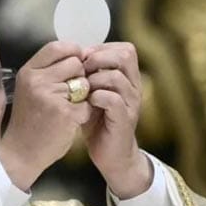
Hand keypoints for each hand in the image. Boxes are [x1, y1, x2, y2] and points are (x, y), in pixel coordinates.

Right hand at [0, 41, 92, 189]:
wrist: (21, 153)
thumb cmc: (29, 121)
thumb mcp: (30, 89)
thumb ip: (50, 70)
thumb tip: (81, 53)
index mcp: (28, 72)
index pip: (58, 47)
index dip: (72, 53)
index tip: (74, 67)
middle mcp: (37, 81)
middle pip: (76, 63)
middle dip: (79, 77)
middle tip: (68, 95)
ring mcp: (51, 96)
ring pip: (85, 83)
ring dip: (83, 96)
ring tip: (67, 109)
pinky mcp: (65, 113)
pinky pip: (88, 104)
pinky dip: (84, 114)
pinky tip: (70, 122)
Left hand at [79, 42, 150, 197]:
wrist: (110, 156)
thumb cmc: (98, 123)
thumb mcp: (92, 94)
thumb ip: (87, 76)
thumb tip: (71, 56)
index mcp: (128, 78)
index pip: (124, 49)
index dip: (101, 49)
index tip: (82, 59)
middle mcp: (134, 87)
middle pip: (125, 55)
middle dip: (98, 58)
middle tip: (82, 70)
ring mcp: (131, 103)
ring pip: (116, 77)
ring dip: (93, 79)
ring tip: (82, 89)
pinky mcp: (124, 119)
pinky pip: (113, 99)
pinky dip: (96, 97)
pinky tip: (86, 103)